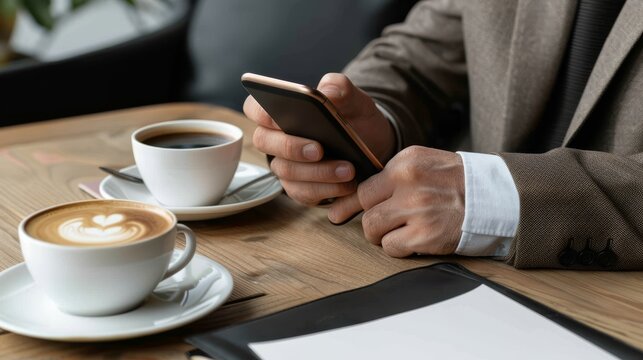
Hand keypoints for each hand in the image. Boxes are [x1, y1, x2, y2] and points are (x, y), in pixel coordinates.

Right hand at [243, 73, 395, 205]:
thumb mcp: (354, 99)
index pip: (255, 109)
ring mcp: (287, 166)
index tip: (278, 117)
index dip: (261, 113)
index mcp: (281, 112)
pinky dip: (327, 189)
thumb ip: (340, 87)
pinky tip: (348, 184)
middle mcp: (277, 140)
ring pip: (288, 171)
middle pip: (265, 143)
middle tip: (318, 149)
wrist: (375, 148)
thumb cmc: (355, 119)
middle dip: (292, 147)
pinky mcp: (300, 189)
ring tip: (348, 169)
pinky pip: (305, 192)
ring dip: (318, 172)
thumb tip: (326, 91)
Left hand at [329, 146, 464, 256]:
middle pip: (364, 206)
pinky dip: (399, 248)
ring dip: (383, 234)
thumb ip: (393, 176)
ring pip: (372, 228)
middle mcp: (408, 183)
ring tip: (402, 231)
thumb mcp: (425, 164)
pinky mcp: (424, 235)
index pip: (364, 184)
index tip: (340, 212)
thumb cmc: (458, 182)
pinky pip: (391, 247)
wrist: (496, 198)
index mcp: (406, 162)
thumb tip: (352, 196)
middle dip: (371, 218)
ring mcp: (416, 209)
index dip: (354, 201)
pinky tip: (415, 241)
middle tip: (384, 223)